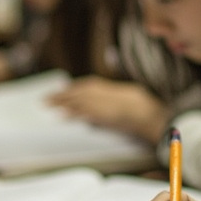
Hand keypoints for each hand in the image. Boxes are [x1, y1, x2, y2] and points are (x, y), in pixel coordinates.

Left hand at [49, 77, 169, 142]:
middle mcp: (106, 93)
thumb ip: (118, 99)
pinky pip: (83, 112)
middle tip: (47, 98)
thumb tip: (105, 108)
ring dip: (63, 101)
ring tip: (49, 104)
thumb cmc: (148, 109)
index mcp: (113, 89)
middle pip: (80, 92)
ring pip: (78, 100)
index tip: (64, 88)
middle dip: (63, 94)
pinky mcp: (103, 114)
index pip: (89, 86)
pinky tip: (61, 115)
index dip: (75, 87)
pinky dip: (72, 113)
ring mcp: (104, 103)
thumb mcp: (133, 98)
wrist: (153, 115)